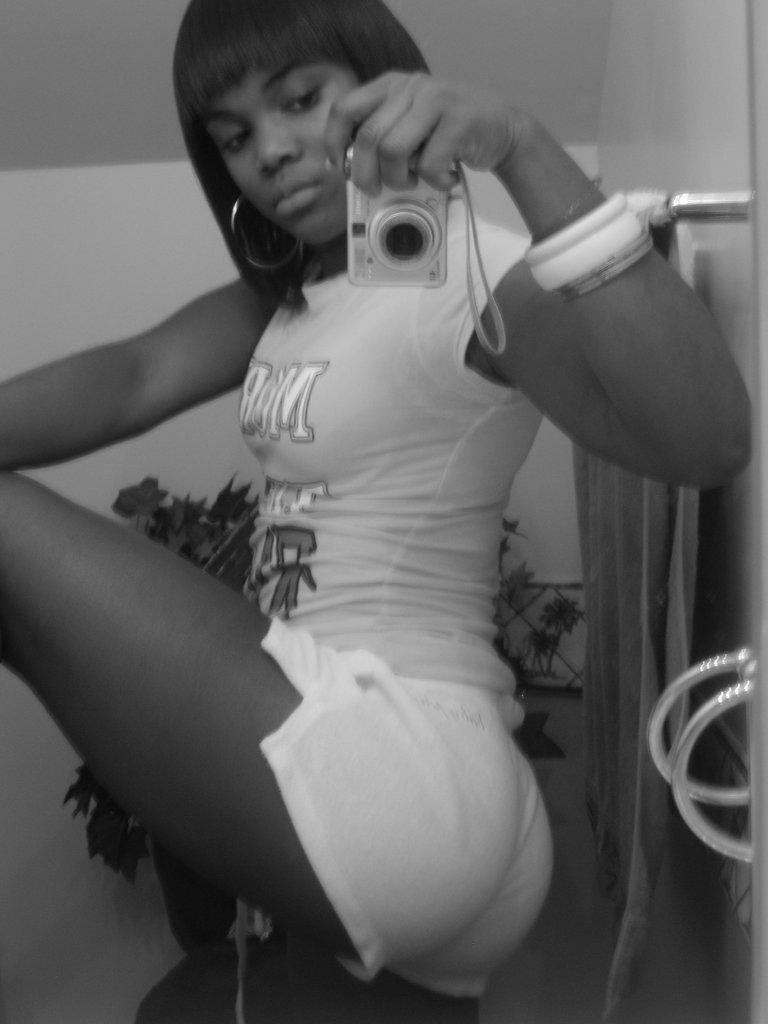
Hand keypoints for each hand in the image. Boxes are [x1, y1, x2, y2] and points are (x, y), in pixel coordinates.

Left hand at [324, 71, 517, 193]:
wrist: (504, 129)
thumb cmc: (450, 135)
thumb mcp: (411, 125)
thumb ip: (382, 135)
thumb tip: (347, 167)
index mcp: (392, 85)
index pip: (345, 108)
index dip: (335, 142)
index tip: (342, 168)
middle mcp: (410, 86)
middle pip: (367, 137)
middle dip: (365, 175)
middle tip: (376, 190)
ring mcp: (435, 100)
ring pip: (392, 151)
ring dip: (398, 179)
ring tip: (414, 182)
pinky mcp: (458, 120)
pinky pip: (428, 164)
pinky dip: (435, 182)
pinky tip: (446, 179)